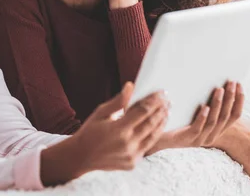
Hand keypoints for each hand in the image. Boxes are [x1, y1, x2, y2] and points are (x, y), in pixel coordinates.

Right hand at [40, 82, 168, 184]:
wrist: (80, 157)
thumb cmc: (90, 131)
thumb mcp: (100, 113)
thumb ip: (118, 101)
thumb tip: (131, 86)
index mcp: (118, 129)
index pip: (143, 111)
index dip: (154, 100)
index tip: (161, 92)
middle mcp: (127, 143)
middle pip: (151, 123)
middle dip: (161, 109)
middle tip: (168, 100)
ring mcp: (131, 155)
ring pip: (153, 136)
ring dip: (162, 122)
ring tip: (167, 111)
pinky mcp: (133, 163)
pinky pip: (147, 146)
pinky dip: (154, 135)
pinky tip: (157, 126)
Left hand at [145, 81, 243, 154]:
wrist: (162, 137)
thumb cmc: (181, 121)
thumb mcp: (198, 113)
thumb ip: (209, 104)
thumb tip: (216, 82)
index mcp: (217, 130)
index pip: (234, 116)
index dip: (239, 100)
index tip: (239, 84)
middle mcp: (212, 136)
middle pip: (226, 116)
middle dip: (230, 98)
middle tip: (231, 83)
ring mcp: (201, 139)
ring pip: (213, 121)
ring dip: (218, 104)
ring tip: (219, 89)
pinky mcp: (188, 139)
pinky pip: (198, 128)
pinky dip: (202, 116)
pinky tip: (204, 106)